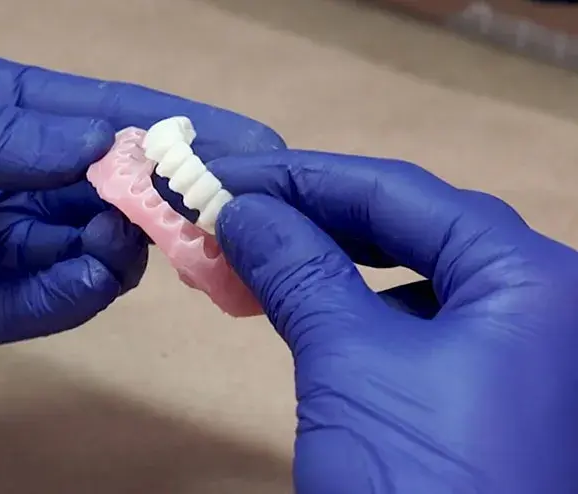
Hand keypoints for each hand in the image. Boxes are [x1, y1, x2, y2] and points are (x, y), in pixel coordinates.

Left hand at [0, 50, 283, 376]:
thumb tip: (101, 141)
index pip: (95, 114)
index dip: (171, 125)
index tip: (248, 142)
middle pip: (102, 188)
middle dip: (161, 193)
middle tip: (212, 206)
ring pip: (80, 251)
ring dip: (121, 245)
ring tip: (137, 235)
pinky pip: (34, 306)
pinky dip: (73, 295)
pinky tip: (90, 277)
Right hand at [210, 151, 577, 492]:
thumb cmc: (422, 484)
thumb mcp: (351, 365)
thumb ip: (299, 271)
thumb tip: (241, 209)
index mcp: (530, 278)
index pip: (400, 194)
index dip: (301, 177)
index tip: (222, 175)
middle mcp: (537, 304)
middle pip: (411, 227)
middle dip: (312, 215)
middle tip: (229, 208)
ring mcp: (516, 354)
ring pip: (410, 276)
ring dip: (326, 261)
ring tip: (252, 254)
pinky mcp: (483, 397)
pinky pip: (411, 326)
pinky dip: (348, 310)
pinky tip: (302, 309)